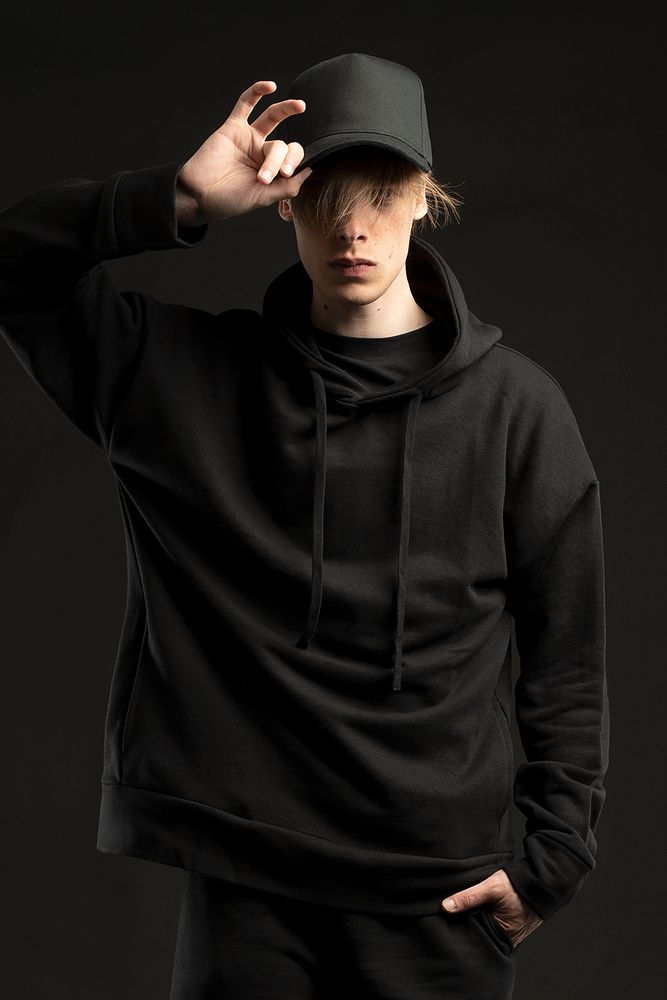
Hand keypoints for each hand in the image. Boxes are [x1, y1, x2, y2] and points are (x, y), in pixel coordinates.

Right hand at [175, 79, 313, 225]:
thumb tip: (311, 170)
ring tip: (300, 106)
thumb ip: (288, 187)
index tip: (286, 175)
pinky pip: (246, 103)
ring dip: (287, 109)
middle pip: (281, 145)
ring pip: (272, 118)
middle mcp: (262, 153)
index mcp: (272, 171)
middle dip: (277, 160)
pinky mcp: (233, 127)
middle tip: (265, 176)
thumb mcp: (264, 198)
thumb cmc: (229, 201)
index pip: (293, 158)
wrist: (199, 196)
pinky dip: (257, 92)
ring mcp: (248, 138)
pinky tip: (270, 86)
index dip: (294, 163)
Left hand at [441, 869, 543, 948]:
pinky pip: (493, 925)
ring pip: (486, 930)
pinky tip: (477, 910)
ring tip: (461, 913)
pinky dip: (485, 919)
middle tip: (450, 917)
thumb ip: (469, 897)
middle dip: (467, 927)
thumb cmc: (518, 887)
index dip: (460, 930)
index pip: (475, 937)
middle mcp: (506, 939)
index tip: (446, 922)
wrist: (541, 882)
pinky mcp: (511, 926)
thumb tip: (446, 906)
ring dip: (477, 922)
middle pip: (480, 935)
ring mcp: (510, 933)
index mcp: (501, 936)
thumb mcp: (491, 888)